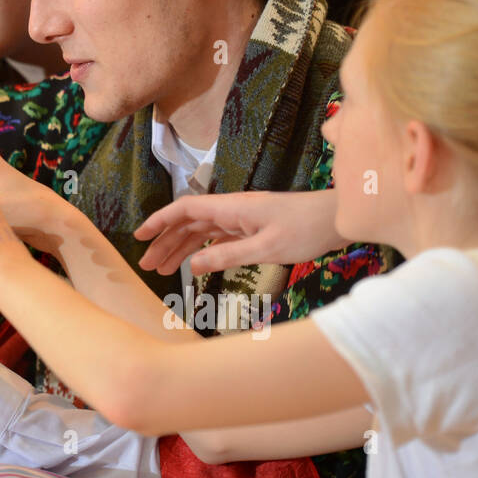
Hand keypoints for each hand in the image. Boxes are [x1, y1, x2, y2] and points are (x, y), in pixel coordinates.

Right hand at [133, 190, 344, 276]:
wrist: (338, 219)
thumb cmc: (306, 230)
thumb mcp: (266, 249)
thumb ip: (227, 257)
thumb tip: (191, 266)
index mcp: (231, 208)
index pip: (184, 210)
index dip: (159, 221)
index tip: (139, 237)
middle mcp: (232, 210)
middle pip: (188, 223)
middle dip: (164, 242)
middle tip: (147, 265)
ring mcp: (242, 219)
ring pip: (201, 232)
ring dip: (181, 248)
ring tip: (163, 269)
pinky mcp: (252, 228)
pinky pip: (218, 238)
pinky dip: (202, 250)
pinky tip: (193, 264)